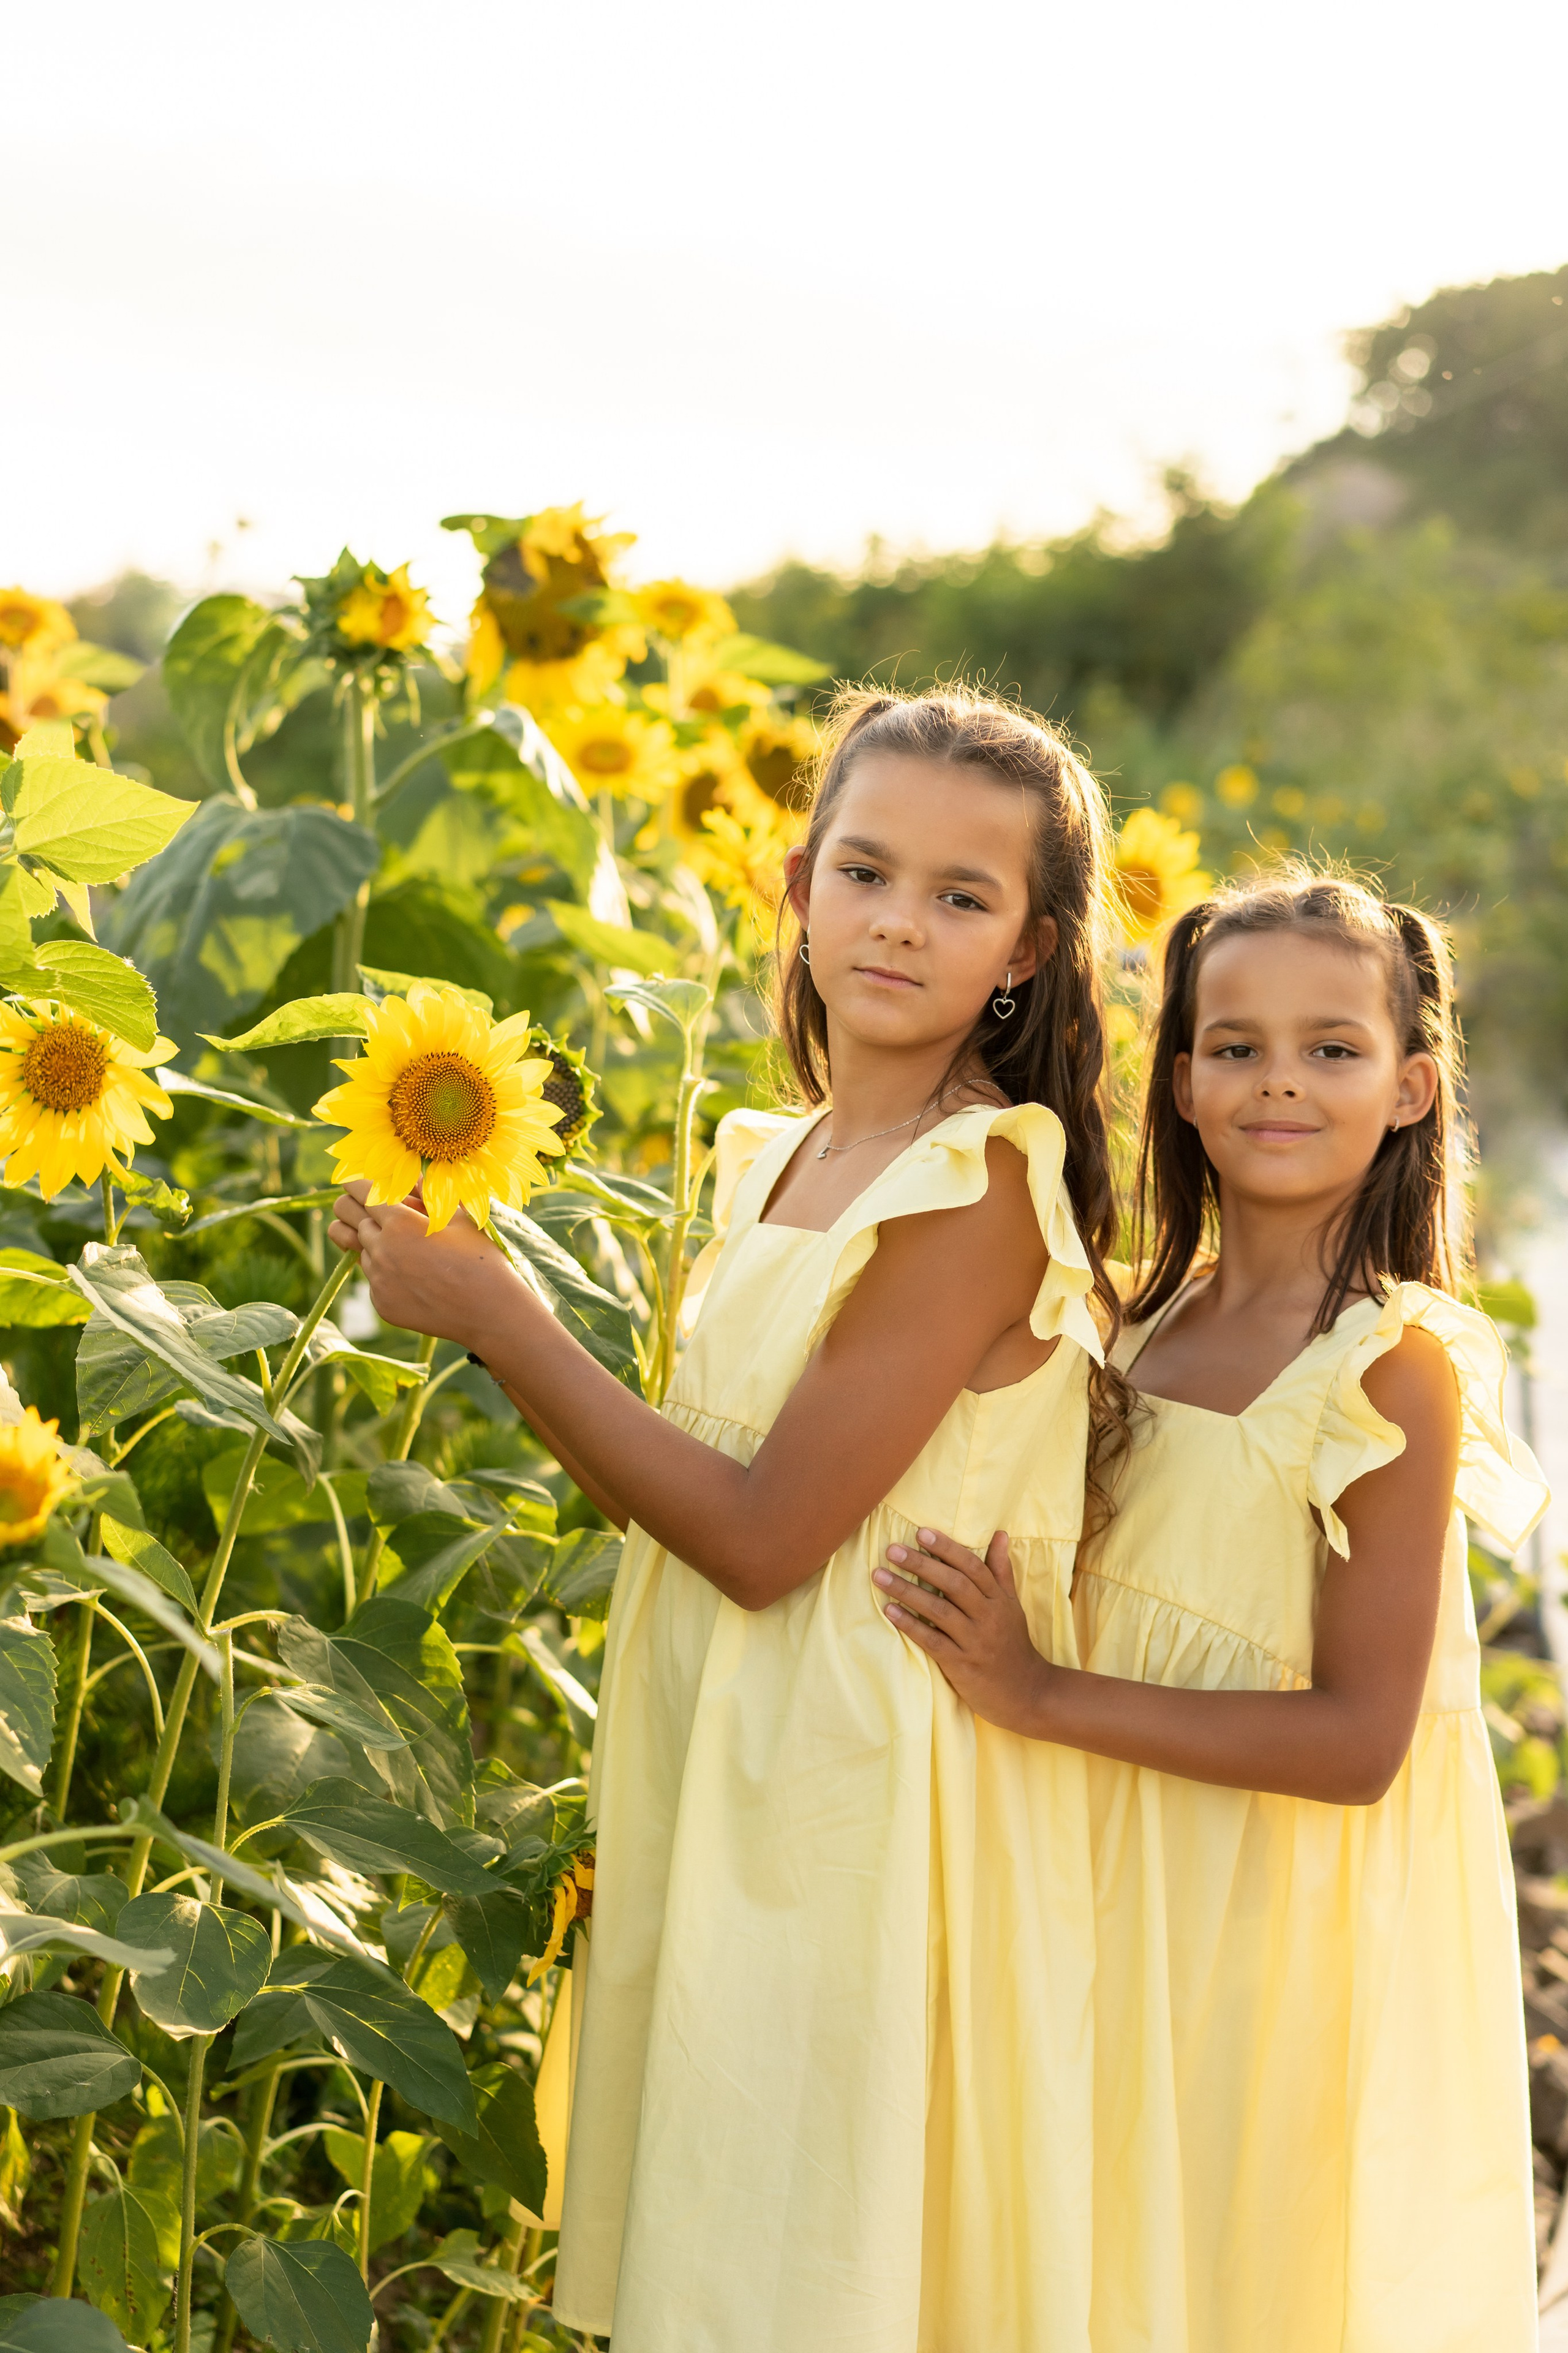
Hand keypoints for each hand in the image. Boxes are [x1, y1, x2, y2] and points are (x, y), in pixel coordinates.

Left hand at [328, 1179, 521, 1346]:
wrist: (490, 1310)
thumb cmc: (481, 1257)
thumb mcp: (458, 1217)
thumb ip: (428, 1194)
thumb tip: (410, 1176)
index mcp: (400, 1222)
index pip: (358, 1190)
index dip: (355, 1182)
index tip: (356, 1181)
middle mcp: (382, 1249)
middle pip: (345, 1215)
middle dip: (352, 1206)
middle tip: (366, 1207)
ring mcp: (379, 1280)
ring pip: (358, 1248)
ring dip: (372, 1242)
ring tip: (399, 1245)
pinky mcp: (381, 1303)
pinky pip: (372, 1279)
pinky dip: (385, 1273)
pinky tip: (413, 1276)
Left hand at [874, 1527, 1050, 1735]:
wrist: (1027, 1693)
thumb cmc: (1013, 1644)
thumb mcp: (1012, 1605)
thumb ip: (1001, 1570)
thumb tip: (1000, 1534)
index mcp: (999, 1600)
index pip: (972, 1567)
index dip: (947, 1548)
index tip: (921, 1532)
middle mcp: (988, 1617)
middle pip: (954, 1584)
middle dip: (922, 1564)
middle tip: (893, 1549)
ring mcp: (975, 1641)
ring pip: (939, 1610)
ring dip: (907, 1591)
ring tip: (880, 1576)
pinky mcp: (962, 1665)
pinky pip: (932, 1641)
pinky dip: (910, 1625)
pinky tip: (890, 1611)